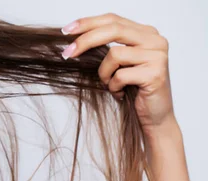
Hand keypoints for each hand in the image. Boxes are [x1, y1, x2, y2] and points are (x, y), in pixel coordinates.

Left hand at [61, 13, 175, 136]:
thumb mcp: (117, 65)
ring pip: (114, 54)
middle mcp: (155, 40)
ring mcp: (157, 55)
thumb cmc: (132, 91)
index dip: (88, 23)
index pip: (113, 19)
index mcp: (146, 33)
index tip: (66, 31)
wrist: (154, 117)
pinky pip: (120, 75)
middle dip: (85, 41)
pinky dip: (114, 87)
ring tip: (111, 85)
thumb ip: (106, 49)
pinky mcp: (155, 73)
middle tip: (67, 54)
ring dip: (104, 74)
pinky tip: (121, 94)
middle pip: (113, 30)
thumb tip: (74, 41)